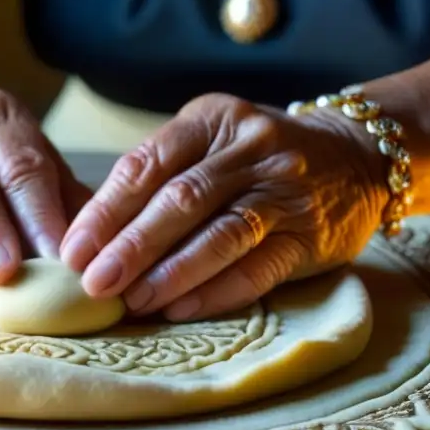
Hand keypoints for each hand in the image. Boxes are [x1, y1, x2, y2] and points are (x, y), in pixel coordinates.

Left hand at [58, 94, 387, 321]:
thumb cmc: (257, 158)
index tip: (72, 250)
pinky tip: (181, 310)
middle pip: (181, 199)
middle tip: (92, 283)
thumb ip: (162, 175)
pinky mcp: (310, 236)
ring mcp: (284, 192)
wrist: (357, 156)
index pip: (148, 164)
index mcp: (211, 120)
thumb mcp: (211, 141)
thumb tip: (93, 235)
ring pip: (220, 234)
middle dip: (130, 245)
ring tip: (131, 302)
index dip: (105, 210)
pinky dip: (216, 291)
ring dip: (170, 273)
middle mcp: (250, 149)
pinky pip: (258, 268)